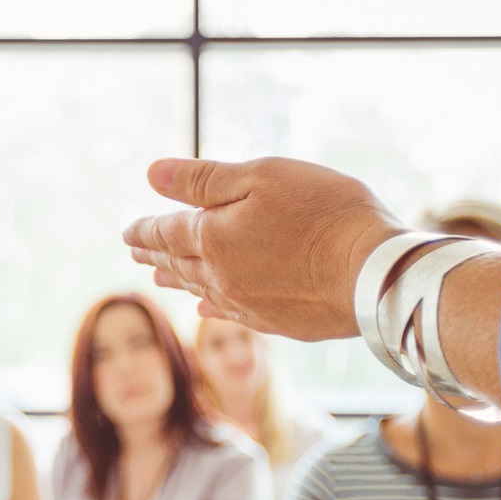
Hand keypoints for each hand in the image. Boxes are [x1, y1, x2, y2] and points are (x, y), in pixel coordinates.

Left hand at [123, 157, 407, 339]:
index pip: (166, 233)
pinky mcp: (278, 323)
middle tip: (136, 251)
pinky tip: (207, 308)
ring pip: (201, 290)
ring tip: (161, 277)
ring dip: (178, 280)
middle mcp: (222, 277)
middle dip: (156, 254)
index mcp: (213, 239)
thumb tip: (152, 175)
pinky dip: (212, 307)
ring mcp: (249, 305)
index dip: (144, 230)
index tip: (127, 232)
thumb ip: (203, 179)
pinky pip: (230, 314)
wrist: (373, 273)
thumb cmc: (324, 213)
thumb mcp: (261, 177)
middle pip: (179, 264)